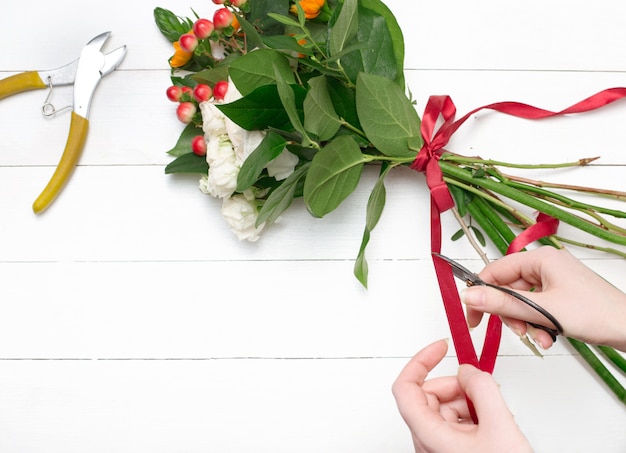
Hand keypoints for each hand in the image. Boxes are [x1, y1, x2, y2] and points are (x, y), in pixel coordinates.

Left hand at [392, 339, 531, 452]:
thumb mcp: (500, 426)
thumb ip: (482, 389)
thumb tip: (469, 371)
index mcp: (429, 436)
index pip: (405, 388)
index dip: (420, 362)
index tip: (442, 347)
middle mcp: (428, 442)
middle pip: (429, 395)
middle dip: (455, 384)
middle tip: (482, 387)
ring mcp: (440, 448)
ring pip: (445, 408)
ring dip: (469, 401)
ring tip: (495, 413)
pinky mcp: (453, 452)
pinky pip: (456, 422)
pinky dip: (474, 415)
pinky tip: (494, 424)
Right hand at [461, 247, 625, 350]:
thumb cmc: (595, 314)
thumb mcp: (541, 311)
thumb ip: (502, 303)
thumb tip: (468, 296)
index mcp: (540, 258)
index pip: (495, 271)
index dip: (481, 294)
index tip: (473, 316)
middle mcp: (545, 264)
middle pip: (508, 288)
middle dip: (511, 314)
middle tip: (519, 331)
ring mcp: (554, 279)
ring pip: (521, 301)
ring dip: (525, 322)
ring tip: (540, 338)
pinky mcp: (561, 293)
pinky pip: (536, 306)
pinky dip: (537, 323)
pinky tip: (548, 337)